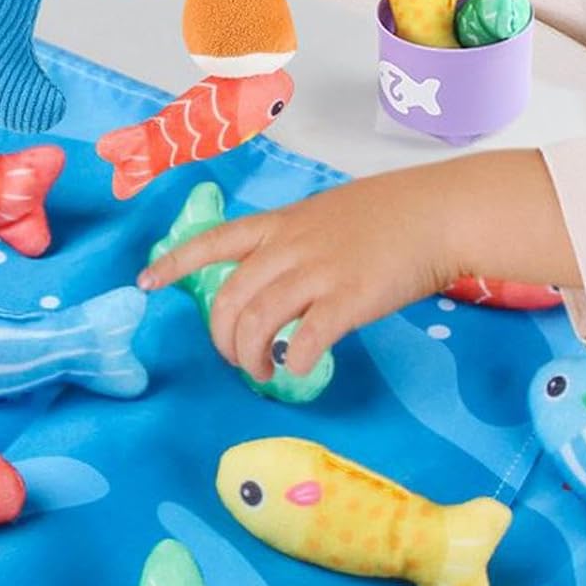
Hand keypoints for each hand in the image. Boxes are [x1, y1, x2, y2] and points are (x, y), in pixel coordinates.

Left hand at [138, 152, 580, 385]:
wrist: (440, 212)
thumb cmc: (391, 214)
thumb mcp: (328, 215)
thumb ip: (297, 243)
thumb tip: (279, 277)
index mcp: (281, 225)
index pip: (212, 241)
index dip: (174, 263)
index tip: (144, 282)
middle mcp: (289, 247)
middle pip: (229, 298)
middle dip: (222, 338)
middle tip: (235, 359)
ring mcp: (317, 272)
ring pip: (258, 322)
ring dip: (252, 357)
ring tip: (262, 372)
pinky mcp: (348, 299)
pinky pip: (305, 340)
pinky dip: (294, 361)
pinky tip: (299, 370)